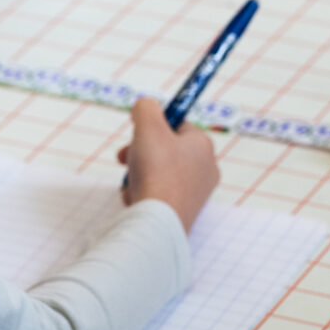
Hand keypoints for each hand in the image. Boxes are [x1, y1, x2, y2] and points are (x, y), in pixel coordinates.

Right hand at [116, 97, 218, 232]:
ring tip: (129, 181)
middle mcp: (205, 169)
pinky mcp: (183, 212)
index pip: (177, 125)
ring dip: (138, 173)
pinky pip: (158, 195)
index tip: (136, 132)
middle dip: (140, 151)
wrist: (158, 222)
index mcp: (203, 145)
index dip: (153, 125)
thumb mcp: (148, 125)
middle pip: (166, 150)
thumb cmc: (156, 171)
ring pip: (159, 172)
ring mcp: (196, 194)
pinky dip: (143, 194)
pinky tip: (135, 199)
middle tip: (124, 157)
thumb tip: (145, 107)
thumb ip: (146, 107)